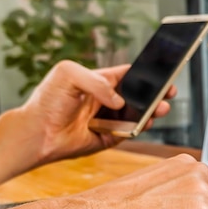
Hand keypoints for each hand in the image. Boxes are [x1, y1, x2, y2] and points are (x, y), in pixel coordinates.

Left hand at [21, 60, 175, 164]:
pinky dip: (140, 128)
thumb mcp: (68, 74)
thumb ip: (97, 82)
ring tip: (161, 108)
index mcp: (101, 81)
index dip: (147, 72)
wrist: (38, 132)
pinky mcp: (111, 138)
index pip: (130, 74)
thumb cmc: (48, 100)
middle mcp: (108, 100)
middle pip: (140, 95)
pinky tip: (144, 122)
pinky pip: (132, 132)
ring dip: (153, 111)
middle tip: (169, 91)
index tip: (162, 70)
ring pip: (140, 114)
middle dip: (157, 93)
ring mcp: (112, 119)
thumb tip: (119, 101)